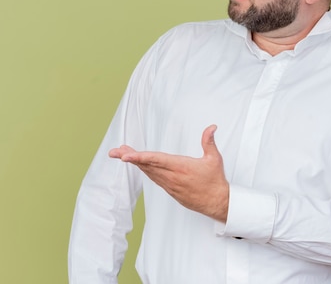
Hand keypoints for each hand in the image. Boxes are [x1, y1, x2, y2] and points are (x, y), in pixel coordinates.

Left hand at [108, 125, 228, 221]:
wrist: (216, 202)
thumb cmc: (215, 181)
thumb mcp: (214, 159)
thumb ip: (209, 142)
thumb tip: (212, 127)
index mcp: (180, 167)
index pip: (155, 160)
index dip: (139, 157)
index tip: (125, 156)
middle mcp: (171, 176)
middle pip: (146, 165)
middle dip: (130, 157)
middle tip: (115, 152)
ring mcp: (169, 184)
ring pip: (148, 172)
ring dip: (135, 163)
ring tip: (122, 154)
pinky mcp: (170, 189)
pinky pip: (153, 178)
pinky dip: (144, 170)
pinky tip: (138, 164)